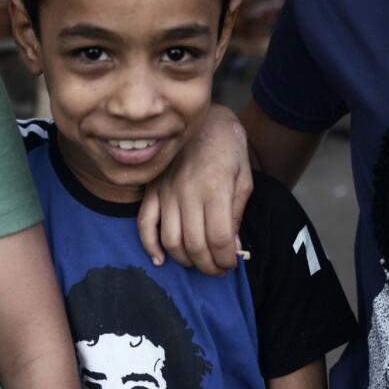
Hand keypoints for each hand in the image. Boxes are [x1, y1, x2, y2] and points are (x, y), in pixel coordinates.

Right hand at [138, 105, 252, 274]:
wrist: (205, 118)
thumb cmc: (229, 148)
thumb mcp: (244, 179)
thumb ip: (237, 214)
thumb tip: (232, 246)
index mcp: (214, 188)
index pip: (218, 238)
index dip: (225, 259)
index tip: (231, 264)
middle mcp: (187, 192)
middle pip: (194, 244)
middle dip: (208, 266)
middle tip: (217, 270)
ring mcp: (166, 191)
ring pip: (170, 240)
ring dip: (185, 261)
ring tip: (198, 264)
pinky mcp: (152, 190)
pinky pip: (145, 223)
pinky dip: (150, 246)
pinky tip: (161, 260)